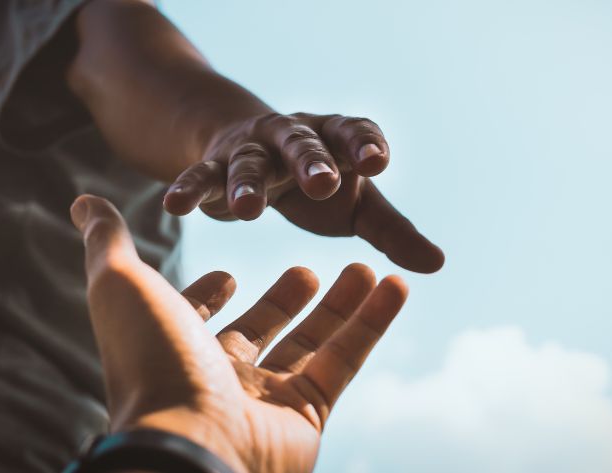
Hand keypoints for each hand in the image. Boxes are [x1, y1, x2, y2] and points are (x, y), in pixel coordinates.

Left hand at [70, 194, 408, 472]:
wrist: (190, 443)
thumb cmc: (152, 361)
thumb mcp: (122, 286)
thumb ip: (108, 242)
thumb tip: (83, 200)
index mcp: (174, 347)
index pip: (194, 318)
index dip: (209, 296)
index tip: (229, 273)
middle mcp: (218, 376)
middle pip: (261, 329)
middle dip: (284, 300)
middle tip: (308, 270)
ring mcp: (264, 398)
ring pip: (311, 343)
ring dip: (341, 305)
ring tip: (366, 266)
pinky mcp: (307, 414)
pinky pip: (345, 361)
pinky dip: (372, 323)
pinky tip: (394, 285)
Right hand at [162, 112, 444, 272]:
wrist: (253, 151)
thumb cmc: (317, 183)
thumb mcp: (357, 205)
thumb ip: (392, 231)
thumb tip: (437, 265)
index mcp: (335, 140)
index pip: (353, 133)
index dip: (364, 145)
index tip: (377, 162)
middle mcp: (294, 137)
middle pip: (304, 144)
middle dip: (312, 162)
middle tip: (323, 183)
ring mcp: (252, 150)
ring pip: (249, 163)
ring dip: (247, 183)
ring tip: (247, 212)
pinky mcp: (215, 166)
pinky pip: (200, 176)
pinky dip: (189, 189)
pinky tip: (174, 205)